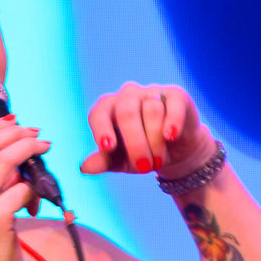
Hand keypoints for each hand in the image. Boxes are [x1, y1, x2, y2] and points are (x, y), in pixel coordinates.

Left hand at [81, 82, 209, 177]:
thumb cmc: (139, 155)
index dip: (102, 129)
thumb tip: (84, 167)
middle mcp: (127, 96)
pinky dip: (172, 121)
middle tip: (144, 167)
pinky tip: (171, 136)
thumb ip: (103, 162)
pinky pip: (173, 105)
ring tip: (158, 162)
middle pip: (127, 113)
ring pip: (152, 111)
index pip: (98, 114)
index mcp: (107, 110)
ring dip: (155, 142)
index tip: (108, 148)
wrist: (173, 153)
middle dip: (136, 144)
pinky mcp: (175, 95)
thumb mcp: (120, 162)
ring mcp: (151, 93)